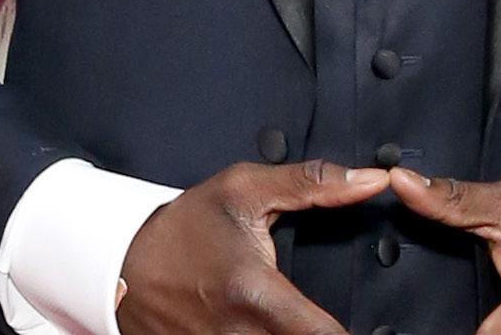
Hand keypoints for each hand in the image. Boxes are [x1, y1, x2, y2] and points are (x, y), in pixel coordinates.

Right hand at [117, 159, 387, 334]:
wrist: (126, 263)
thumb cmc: (186, 225)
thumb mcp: (245, 190)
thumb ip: (313, 185)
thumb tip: (371, 182)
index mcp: (257, 295)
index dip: (357, 332)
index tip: (374, 321)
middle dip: (325, 331)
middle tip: (329, 312)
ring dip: (299, 334)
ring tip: (304, 317)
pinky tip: (277, 325)